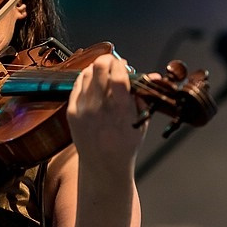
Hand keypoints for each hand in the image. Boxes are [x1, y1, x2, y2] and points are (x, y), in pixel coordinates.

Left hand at [66, 53, 150, 170]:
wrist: (103, 165)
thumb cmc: (125, 144)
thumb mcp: (141, 121)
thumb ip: (144, 97)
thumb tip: (154, 77)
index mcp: (120, 110)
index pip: (118, 75)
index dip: (121, 64)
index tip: (124, 64)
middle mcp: (99, 108)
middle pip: (99, 68)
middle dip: (108, 60)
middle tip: (113, 63)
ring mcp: (83, 109)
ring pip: (87, 73)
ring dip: (96, 69)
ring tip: (104, 73)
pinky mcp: (71, 112)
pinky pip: (77, 85)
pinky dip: (85, 79)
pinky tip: (93, 83)